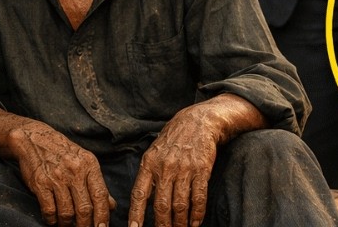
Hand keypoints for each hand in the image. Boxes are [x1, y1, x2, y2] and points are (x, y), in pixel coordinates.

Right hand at [9, 123, 113, 226]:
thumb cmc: (62, 152)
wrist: (34, 138)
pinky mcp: (40, 182)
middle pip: (85, 209)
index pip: (101, 196)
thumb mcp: (84, 162)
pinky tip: (53, 219)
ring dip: (67, 224)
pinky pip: (49, 210)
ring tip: (66, 224)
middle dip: (85, 225)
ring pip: (67, 212)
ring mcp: (57, 177)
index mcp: (89, 165)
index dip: (103, 216)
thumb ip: (97, 184)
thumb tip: (111, 206)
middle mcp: (74, 170)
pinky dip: (52, 220)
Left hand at [127, 108, 218, 226]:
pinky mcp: (201, 170)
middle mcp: (165, 167)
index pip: (139, 194)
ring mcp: (184, 169)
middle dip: (162, 225)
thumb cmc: (173, 140)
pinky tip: (195, 222)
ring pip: (180, 205)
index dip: (136, 214)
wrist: (198, 121)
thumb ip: (149, 176)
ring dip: (180, 223)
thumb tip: (144, 202)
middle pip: (161, 205)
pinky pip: (198, 197)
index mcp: (149, 163)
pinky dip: (197, 214)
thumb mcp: (154, 153)